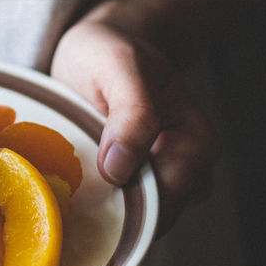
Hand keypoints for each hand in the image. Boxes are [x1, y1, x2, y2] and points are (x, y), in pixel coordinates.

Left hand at [49, 1, 220, 233]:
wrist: (99, 46)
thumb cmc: (112, 50)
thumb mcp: (119, 67)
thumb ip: (132, 112)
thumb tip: (122, 168)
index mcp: (196, 142)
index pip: (169, 199)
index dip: (129, 205)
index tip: (87, 197)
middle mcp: (188, 169)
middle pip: (153, 218)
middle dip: (114, 214)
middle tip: (68, 196)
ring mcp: (161, 179)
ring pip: (136, 220)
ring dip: (103, 212)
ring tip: (70, 188)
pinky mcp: (134, 183)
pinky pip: (120, 211)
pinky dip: (97, 206)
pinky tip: (74, 188)